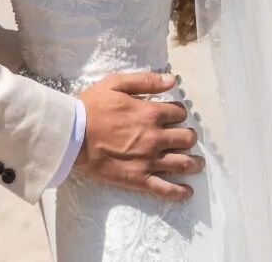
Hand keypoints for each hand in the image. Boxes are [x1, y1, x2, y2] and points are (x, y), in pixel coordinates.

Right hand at [76, 72, 201, 200]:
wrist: (73, 135)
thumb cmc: (93, 106)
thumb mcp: (116, 83)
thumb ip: (146, 81)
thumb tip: (172, 80)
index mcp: (151, 113)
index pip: (179, 113)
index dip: (179, 113)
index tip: (175, 116)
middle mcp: (155, 137)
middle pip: (186, 138)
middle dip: (189, 137)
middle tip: (186, 138)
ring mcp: (149, 160)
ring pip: (182, 163)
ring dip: (194, 164)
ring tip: (197, 164)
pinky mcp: (140, 179)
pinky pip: (166, 189)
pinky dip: (180, 192)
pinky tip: (187, 191)